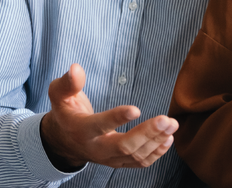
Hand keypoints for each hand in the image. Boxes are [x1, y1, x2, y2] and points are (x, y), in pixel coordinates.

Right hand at [39, 64, 177, 170]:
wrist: (64, 140)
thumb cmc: (66, 112)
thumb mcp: (59, 95)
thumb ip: (67, 83)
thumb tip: (76, 68)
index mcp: (80, 129)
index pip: (99, 125)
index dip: (116, 118)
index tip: (136, 108)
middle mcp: (95, 148)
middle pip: (123, 146)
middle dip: (147, 133)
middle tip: (167, 120)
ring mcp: (108, 158)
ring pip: (135, 156)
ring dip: (156, 141)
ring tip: (172, 125)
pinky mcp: (118, 163)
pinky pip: (139, 163)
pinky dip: (156, 153)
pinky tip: (167, 140)